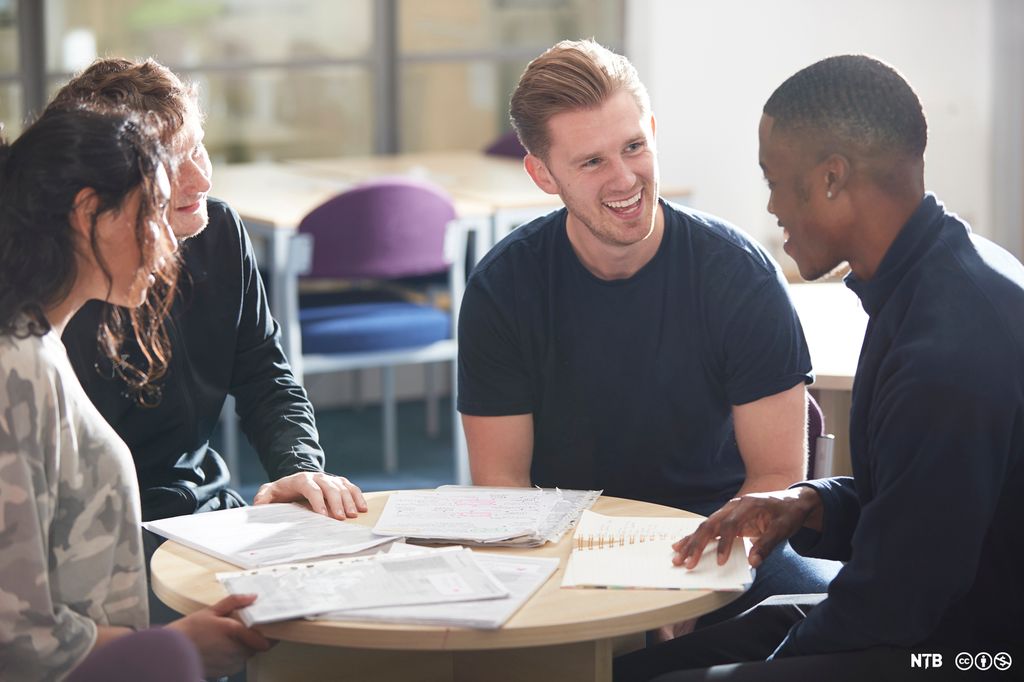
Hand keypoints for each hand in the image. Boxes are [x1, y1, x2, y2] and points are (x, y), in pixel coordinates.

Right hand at [166, 594, 272, 677]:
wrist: (170, 652)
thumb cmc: (189, 631)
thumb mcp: (211, 610)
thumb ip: (234, 602)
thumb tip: (252, 597)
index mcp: (233, 632)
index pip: (263, 639)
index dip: (271, 635)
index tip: (273, 629)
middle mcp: (234, 650)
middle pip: (257, 646)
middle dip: (255, 638)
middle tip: (246, 628)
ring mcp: (230, 663)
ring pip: (248, 655)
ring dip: (245, 647)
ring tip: (229, 638)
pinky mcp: (225, 672)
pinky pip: (238, 663)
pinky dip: (235, 655)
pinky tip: (222, 647)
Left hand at [253, 471, 366, 518]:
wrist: (295, 481)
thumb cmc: (283, 490)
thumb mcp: (269, 492)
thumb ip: (263, 497)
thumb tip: (258, 505)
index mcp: (301, 479)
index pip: (311, 488)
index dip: (318, 501)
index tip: (323, 515)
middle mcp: (318, 476)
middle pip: (330, 487)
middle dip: (337, 503)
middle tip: (342, 518)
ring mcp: (329, 478)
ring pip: (342, 487)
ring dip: (349, 501)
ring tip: (354, 515)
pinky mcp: (338, 482)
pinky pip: (350, 487)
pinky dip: (358, 496)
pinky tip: (362, 507)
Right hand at [672, 487, 822, 569]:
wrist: (791, 501)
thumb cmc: (787, 513)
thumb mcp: (783, 529)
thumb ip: (767, 544)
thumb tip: (753, 562)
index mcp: (747, 505)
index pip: (730, 525)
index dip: (724, 544)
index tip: (720, 562)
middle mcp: (734, 506)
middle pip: (710, 524)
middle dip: (696, 544)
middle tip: (686, 561)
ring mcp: (728, 511)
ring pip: (705, 526)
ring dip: (691, 542)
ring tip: (677, 555)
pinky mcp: (726, 519)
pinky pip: (708, 528)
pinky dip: (694, 537)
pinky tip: (681, 544)